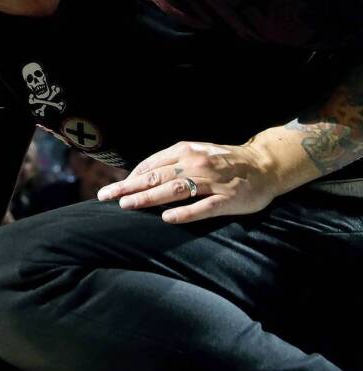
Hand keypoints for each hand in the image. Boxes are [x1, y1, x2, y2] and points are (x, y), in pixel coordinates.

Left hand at [96, 140, 282, 222]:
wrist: (264, 164)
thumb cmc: (223, 161)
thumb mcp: (194, 153)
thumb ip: (169, 162)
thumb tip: (138, 176)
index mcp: (185, 151)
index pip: (151, 165)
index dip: (129, 178)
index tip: (111, 190)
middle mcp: (196, 164)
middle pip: (156, 177)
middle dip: (129, 188)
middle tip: (106, 196)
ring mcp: (213, 182)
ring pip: (175, 190)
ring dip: (148, 198)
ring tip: (128, 205)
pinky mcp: (228, 199)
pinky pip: (203, 207)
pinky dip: (184, 213)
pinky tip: (166, 218)